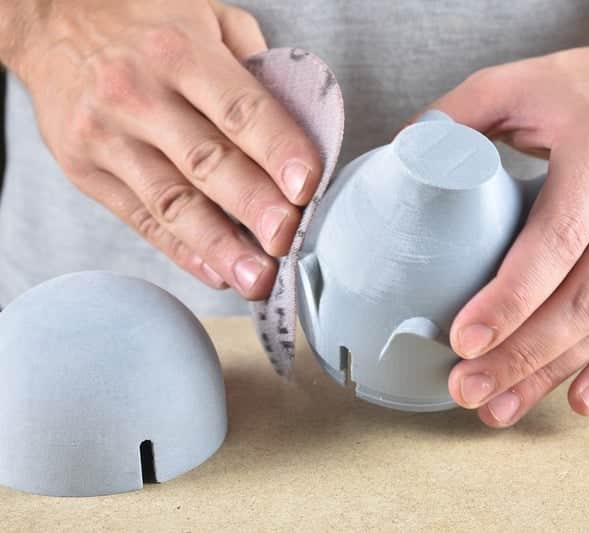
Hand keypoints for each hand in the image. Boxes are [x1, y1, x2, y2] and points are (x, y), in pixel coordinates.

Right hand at [7, 0, 319, 298]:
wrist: (52, 22)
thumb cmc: (144, 24)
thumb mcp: (205, 16)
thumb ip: (252, 65)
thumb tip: (299, 124)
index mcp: (180, 53)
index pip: (239, 110)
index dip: (277, 150)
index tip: (307, 187)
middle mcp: (140, 95)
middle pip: (206, 162)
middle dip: (253, 207)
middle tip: (287, 240)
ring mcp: (108, 136)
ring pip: (172, 202)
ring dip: (220, 245)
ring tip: (257, 278)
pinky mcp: (87, 170)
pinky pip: (140, 219)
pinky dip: (181, 251)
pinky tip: (216, 271)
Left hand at [427, 42, 588, 426]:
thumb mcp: (524, 79)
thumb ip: (456, 115)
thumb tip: (400, 161)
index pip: (553, 243)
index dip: (508, 301)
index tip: (462, 341)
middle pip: (585, 299)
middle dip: (521, 355)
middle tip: (468, 389)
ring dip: (555, 372)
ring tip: (502, 406)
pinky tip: (579, 399)